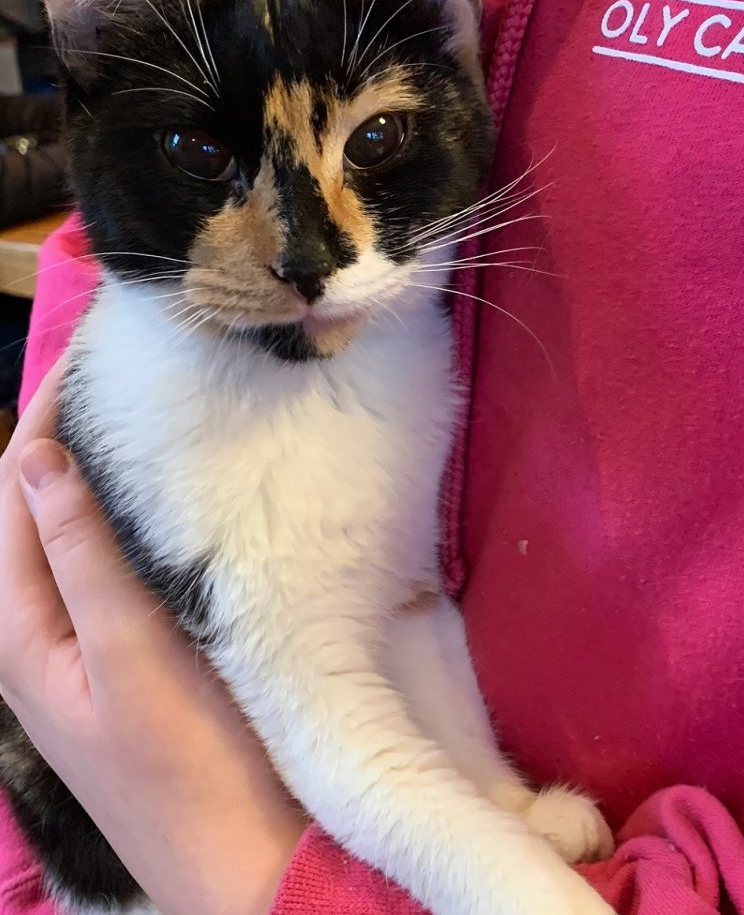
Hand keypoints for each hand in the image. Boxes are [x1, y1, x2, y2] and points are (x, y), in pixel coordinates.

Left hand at [0, 362, 305, 914]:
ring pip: (74, 536)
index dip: (40, 421)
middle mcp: (40, 635)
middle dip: (61, 437)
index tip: (87, 356)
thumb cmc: (188, 765)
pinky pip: (111, 566)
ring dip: (93, 473)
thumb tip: (36, 456)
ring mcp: (85, 648)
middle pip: (33, 512)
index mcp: (20, 634)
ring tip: (136, 414)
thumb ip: (81, 558)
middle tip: (117, 372)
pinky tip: (161, 499)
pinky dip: (125, 517)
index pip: (12, 497)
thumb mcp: (129, 657)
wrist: (243, 864)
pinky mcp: (130, 656)